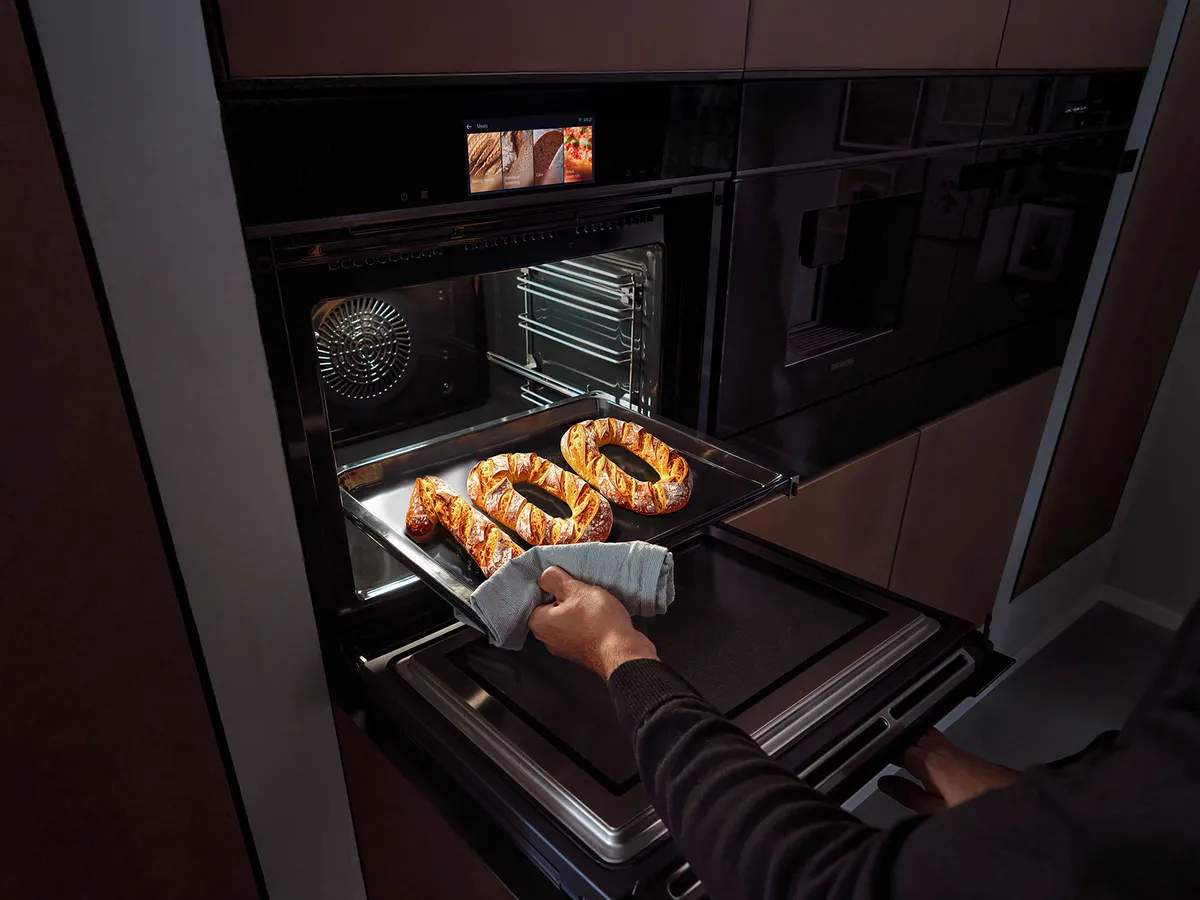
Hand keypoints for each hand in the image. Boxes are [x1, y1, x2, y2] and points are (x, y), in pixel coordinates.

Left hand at [528, 567, 658, 679]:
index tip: (566, 584)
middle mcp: (548, 639)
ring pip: (567, 621)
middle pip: (552, 611)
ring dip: (578, 612)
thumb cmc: (597, 622)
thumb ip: (555, 580)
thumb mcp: (575, 589)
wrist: (622, 651)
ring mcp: (565, 648)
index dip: (553, 589)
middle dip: (567, 600)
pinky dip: (587, 624)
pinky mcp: (581, 653)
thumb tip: (545, 577)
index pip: (537, 599)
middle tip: (581, 592)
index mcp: (539, 623)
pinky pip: (579, 632)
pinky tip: (599, 617)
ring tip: (593, 604)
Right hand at [877, 729, 1018, 812]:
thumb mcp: (937, 812)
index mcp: (931, 761)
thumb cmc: (978, 812)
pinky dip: (930, 751)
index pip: (898, 748)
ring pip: (929, 739)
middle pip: (914, 739)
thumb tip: (886, 783)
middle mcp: (943, 750)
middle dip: (899, 745)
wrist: (1020, 811)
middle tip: (883, 755)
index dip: (883, 752)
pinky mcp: (970, 758)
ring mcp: (958, 751)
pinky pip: (942, 745)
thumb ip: (910, 796)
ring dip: (916, 746)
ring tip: (902, 758)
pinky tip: (927, 765)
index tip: (871, 757)